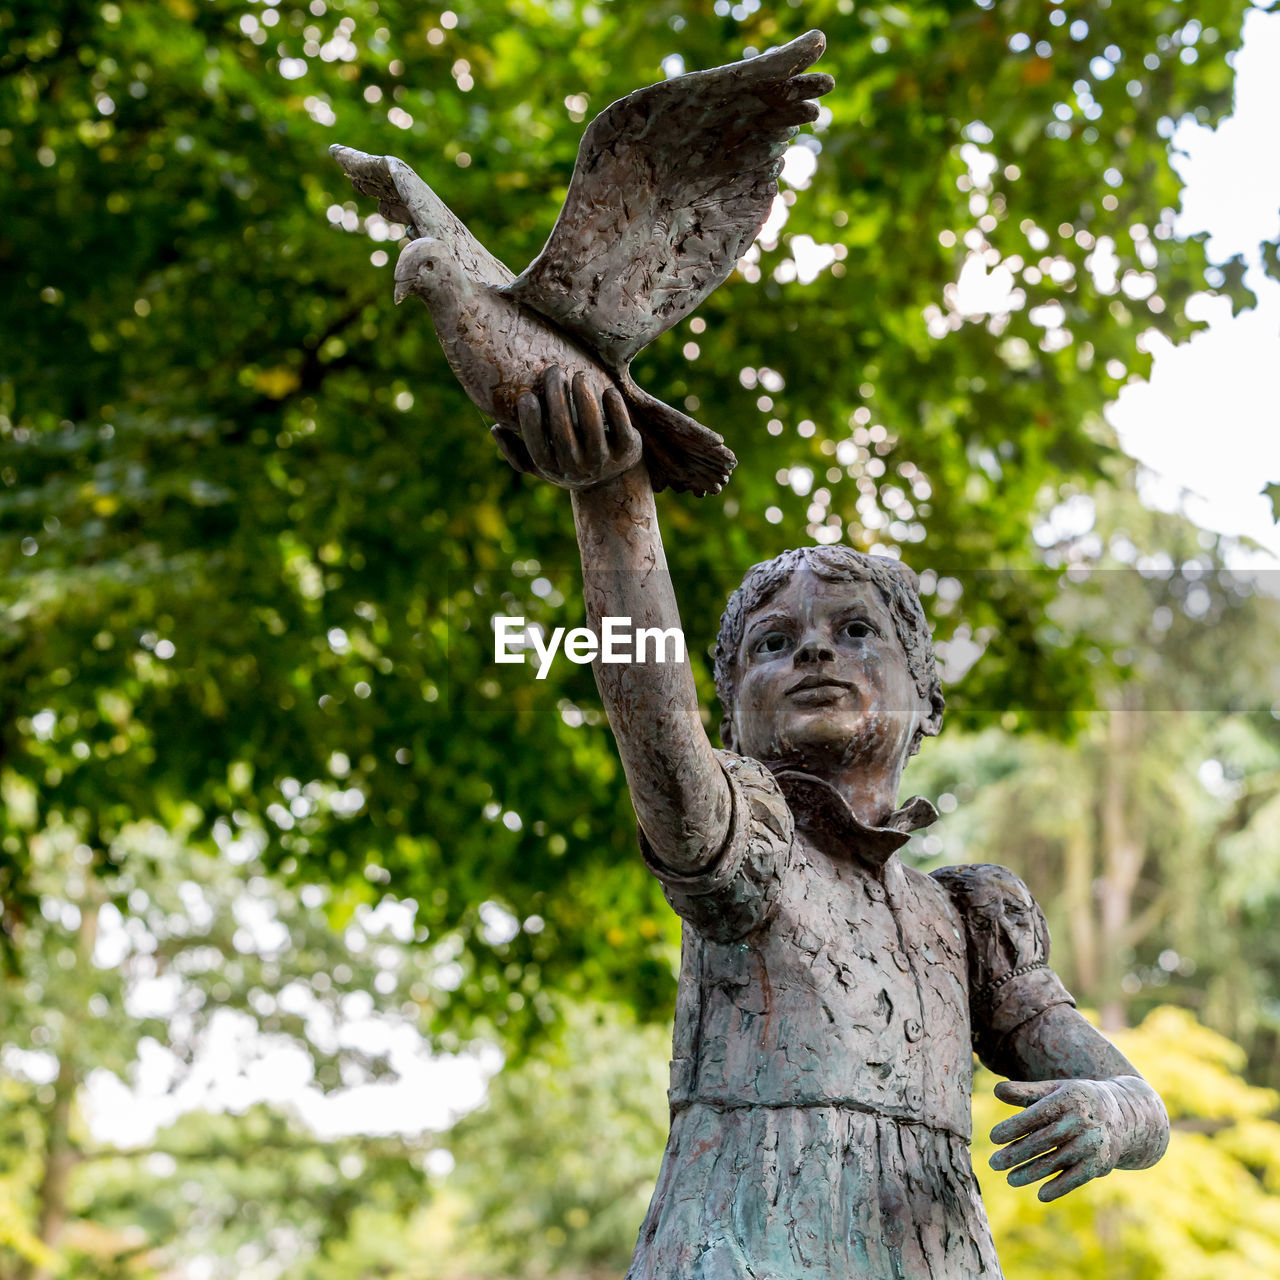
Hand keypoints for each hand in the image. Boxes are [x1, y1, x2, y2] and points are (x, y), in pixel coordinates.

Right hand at [490, 365, 643, 490]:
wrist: (613, 483)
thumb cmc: (569, 464)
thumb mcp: (541, 466)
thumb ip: (516, 451)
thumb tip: (495, 428)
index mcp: (553, 469)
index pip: (538, 447)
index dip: (530, 421)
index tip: (526, 395)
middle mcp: (578, 469)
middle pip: (563, 432)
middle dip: (557, 398)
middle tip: (553, 370)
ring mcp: (604, 461)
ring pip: (592, 427)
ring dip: (584, 397)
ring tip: (578, 375)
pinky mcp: (627, 451)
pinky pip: (621, 426)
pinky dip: (614, 406)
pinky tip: (607, 389)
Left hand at [989, 1078, 1128, 1200]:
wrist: (1122, 1115)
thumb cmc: (1075, 1100)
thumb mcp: (1054, 1090)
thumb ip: (1025, 1091)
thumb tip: (996, 1091)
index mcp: (1067, 1099)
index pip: (1036, 1115)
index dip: (1014, 1127)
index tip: (993, 1137)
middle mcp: (1081, 1122)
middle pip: (1044, 1141)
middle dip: (1017, 1154)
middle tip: (994, 1163)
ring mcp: (1092, 1144)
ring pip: (1057, 1162)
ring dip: (1032, 1173)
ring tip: (1010, 1179)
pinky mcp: (1100, 1163)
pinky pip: (1077, 1178)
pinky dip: (1060, 1187)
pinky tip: (1041, 1195)